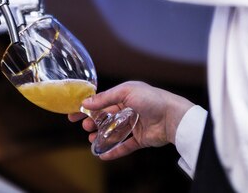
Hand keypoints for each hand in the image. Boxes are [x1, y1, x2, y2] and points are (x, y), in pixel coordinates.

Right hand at [68, 81, 194, 160]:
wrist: (173, 117)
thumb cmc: (152, 99)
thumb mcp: (126, 92)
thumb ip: (105, 98)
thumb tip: (86, 103)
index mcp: (125, 95)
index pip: (102, 102)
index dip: (88, 108)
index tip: (74, 113)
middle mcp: (129, 109)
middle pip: (106, 118)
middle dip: (94, 122)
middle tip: (84, 127)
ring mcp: (135, 125)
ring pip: (114, 132)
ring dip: (101, 136)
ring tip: (92, 139)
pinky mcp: (140, 139)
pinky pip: (125, 146)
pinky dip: (114, 151)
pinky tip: (103, 154)